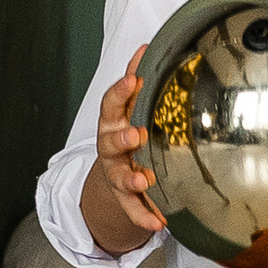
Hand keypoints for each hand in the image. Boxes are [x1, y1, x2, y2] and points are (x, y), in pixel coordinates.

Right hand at [82, 55, 164, 256]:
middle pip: (109, 143)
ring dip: (130, 178)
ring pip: (118, 177)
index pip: (111, 104)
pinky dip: (143, 216)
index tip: (134, 79)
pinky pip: (132, 209)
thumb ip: (137, 77)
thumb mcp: (130, 105)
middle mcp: (111, 148)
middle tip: (135, 134)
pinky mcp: (124, 198)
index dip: (120, 91)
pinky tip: (158, 222)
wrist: (116, 169)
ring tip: (142, 180)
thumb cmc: (128, 129)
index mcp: (113, 122)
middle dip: (121, 138)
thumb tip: (146, 45)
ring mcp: (115, 174)